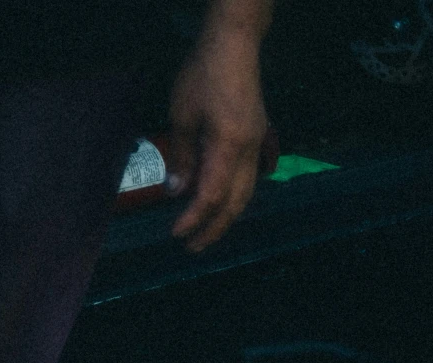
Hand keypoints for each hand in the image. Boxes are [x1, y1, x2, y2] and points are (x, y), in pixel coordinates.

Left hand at [166, 0, 270, 251]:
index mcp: (228, 146)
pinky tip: (234, 196)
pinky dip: (242, 189)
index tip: (175, 235)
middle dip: (215, 227)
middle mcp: (248, 149)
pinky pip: (253, 170)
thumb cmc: (203, 76)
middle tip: (193, 248)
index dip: (193, 219)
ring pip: (247, 189)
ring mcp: (257, 140)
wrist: (234, 44)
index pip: (211, 195)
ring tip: (208, 229)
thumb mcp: (182, 117)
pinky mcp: (258, 132)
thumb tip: (176, 191)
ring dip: (228, 212)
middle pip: (235, 200)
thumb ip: (181, 157)